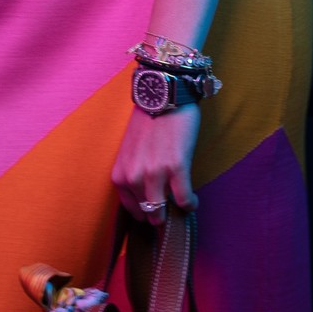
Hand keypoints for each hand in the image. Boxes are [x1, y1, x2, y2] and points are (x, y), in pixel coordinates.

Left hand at [110, 103, 200, 225]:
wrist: (162, 95)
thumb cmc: (147, 122)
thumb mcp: (130, 153)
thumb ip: (135, 175)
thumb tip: (148, 197)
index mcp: (120, 175)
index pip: (131, 210)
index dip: (145, 215)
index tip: (155, 212)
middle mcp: (133, 177)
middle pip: (147, 214)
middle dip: (160, 216)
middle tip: (171, 211)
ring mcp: (154, 173)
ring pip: (163, 211)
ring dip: (174, 213)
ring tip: (183, 205)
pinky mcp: (176, 167)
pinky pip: (184, 199)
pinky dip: (190, 204)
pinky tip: (193, 200)